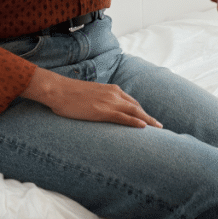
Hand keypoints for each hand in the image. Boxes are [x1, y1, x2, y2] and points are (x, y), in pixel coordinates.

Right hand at [21, 67, 162, 127]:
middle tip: (159, 126)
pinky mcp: (103, 111)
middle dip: (149, 116)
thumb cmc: (69, 94)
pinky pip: (123, 117)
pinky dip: (135, 121)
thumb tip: (100, 108)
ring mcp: (109, 102)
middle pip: (137, 107)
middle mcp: (114, 94)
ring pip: (134, 112)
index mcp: (111, 89)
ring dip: (148, 120)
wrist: (58, 90)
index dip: (141, 111)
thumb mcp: (89, 95)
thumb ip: (99, 100)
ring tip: (158, 129)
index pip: (131, 101)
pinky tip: (144, 126)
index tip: (148, 119)